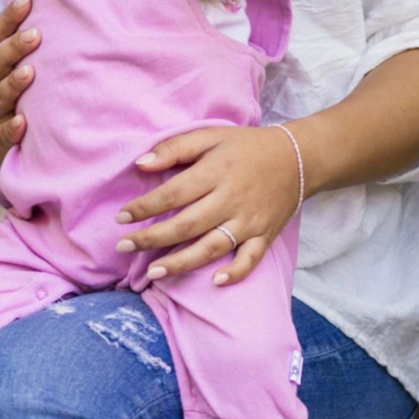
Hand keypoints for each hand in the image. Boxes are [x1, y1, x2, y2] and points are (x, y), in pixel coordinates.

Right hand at [0, 0, 38, 178]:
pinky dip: (13, 127)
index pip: (0, 34)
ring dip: (13, 83)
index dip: (11, 16)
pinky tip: (22, 122)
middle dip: (15, 47)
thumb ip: (34, 47)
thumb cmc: (15, 95)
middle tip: (35, 35)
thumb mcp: (18, 68)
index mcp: (0, 62)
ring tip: (29, 73)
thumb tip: (66, 10)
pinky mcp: (0, 135)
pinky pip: (4, 131)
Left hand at [115, 126, 300, 284]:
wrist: (297, 157)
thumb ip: (175, 148)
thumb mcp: (210, 136)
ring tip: (153, 272)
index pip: (173, 193)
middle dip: (152, 238)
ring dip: (182, 262)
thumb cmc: (245, 147)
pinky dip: (236, 272)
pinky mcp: (265, 235)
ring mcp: (250, 220)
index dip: (144, 207)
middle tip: (122, 247)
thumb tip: (140, 164)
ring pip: (212, 247)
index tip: (121, 217)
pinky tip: (215, 282)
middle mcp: (231, 199)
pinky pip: (251, 258)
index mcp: (216, 172)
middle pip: (187, 225)